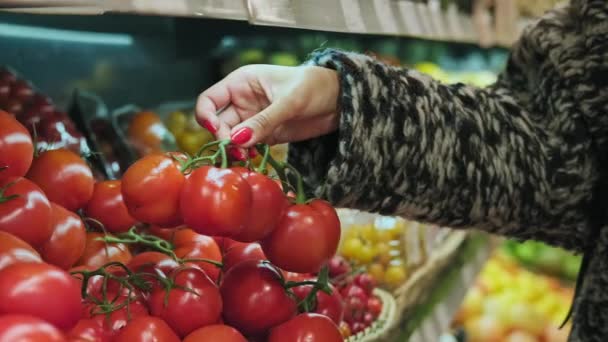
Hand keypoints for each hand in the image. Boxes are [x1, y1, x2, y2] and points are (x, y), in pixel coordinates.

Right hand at [195, 65, 339, 150]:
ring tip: (247, 158)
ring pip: (232, 138)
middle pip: (219, 123)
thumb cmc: (315, 87)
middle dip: (224, 139)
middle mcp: (243, 100)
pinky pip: (248, 147)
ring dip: (235, 150)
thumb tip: (237, 140)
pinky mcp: (266, 134)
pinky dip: (248, 155)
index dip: (206, 116)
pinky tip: (256, 158)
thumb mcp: (289, 102)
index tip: (219, 132)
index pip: (209, 99)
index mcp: (241, 82)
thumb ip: (264, 121)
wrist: (340, 101)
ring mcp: (253, 119)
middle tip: (238, 152)